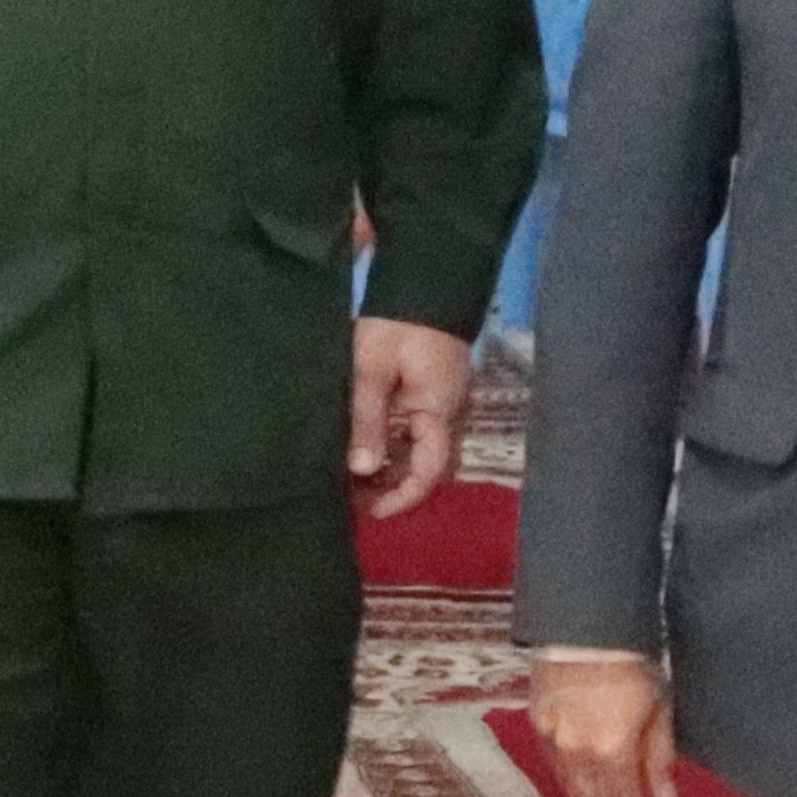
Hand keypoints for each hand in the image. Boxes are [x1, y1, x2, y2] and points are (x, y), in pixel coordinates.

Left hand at [350, 318, 474, 515]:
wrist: (421, 284)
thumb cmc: (395, 325)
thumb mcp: (370, 371)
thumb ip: (367, 421)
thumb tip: (362, 469)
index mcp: (440, 413)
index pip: (429, 472)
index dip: (403, 497)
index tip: (373, 512)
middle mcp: (448, 416)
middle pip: (426, 467)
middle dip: (393, 486)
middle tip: (351, 496)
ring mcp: (442, 406)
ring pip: (419, 451)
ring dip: (390, 466)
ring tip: (348, 475)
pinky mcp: (431, 395)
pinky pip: (415, 431)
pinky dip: (392, 444)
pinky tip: (362, 447)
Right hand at [529, 654, 675, 796]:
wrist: (585, 631)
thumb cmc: (629, 667)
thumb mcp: (657, 712)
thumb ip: (659, 760)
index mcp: (612, 751)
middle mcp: (578, 752)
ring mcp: (553, 738)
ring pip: (568, 785)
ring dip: (586, 796)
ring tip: (602, 796)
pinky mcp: (538, 722)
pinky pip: (553, 761)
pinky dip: (568, 772)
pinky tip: (580, 769)